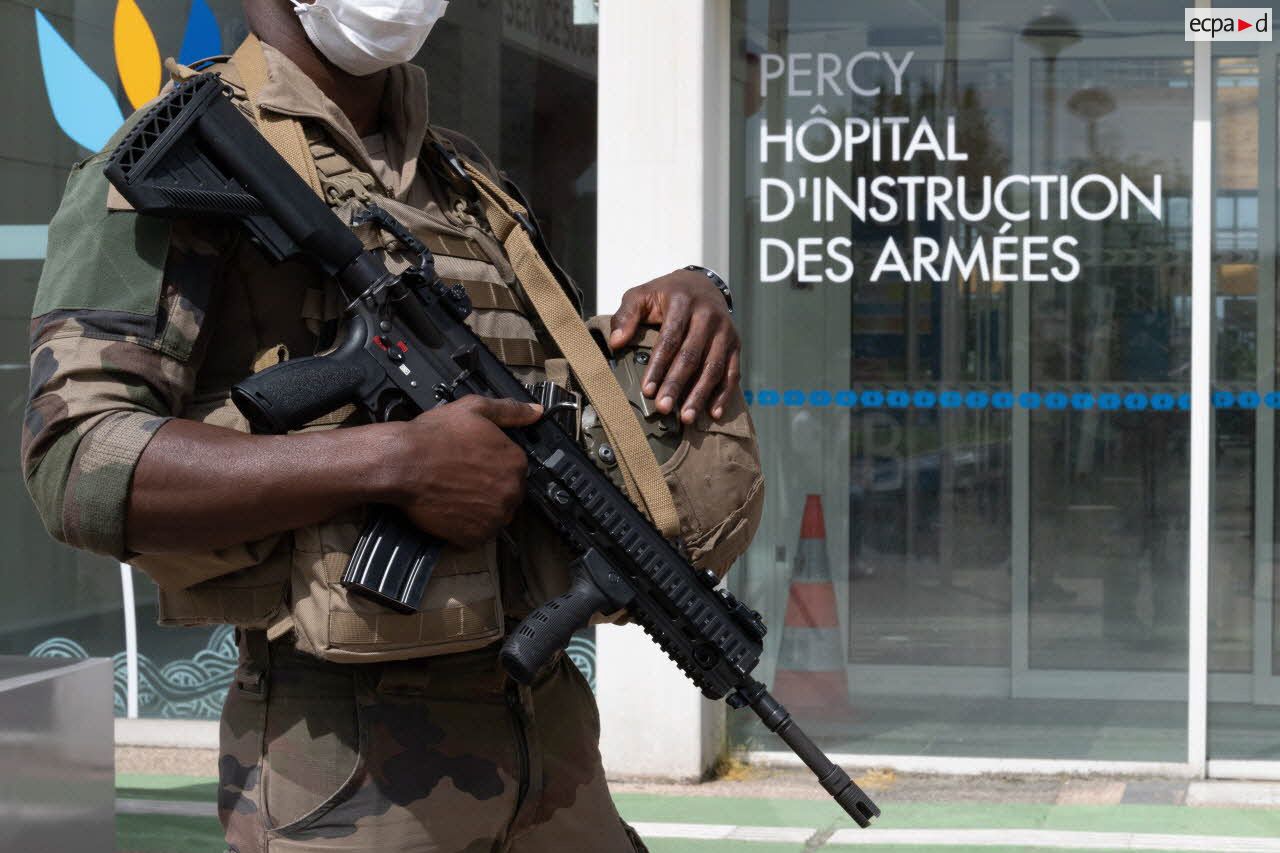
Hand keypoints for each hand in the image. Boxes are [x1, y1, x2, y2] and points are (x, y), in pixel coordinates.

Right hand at [387, 396, 542, 547]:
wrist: (402, 463)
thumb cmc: (433, 437)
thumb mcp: (474, 409)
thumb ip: (509, 411)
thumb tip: (535, 411)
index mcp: (515, 462)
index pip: (515, 470)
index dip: (493, 468)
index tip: (476, 466)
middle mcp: (511, 491)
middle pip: (506, 495)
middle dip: (488, 490)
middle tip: (462, 480)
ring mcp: (494, 516)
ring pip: (494, 516)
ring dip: (479, 510)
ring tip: (454, 495)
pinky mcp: (475, 536)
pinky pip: (476, 536)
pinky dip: (464, 528)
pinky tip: (449, 510)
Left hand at [609, 269, 739, 423]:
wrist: (702, 285)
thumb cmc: (666, 295)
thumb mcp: (642, 295)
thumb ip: (627, 315)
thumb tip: (615, 342)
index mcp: (683, 302)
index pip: (670, 338)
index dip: (658, 366)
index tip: (647, 390)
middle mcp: (708, 316)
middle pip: (692, 356)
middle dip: (676, 384)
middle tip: (663, 408)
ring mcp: (725, 331)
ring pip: (713, 367)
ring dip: (700, 395)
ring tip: (687, 418)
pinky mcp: (735, 344)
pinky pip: (732, 372)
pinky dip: (724, 394)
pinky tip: (713, 413)